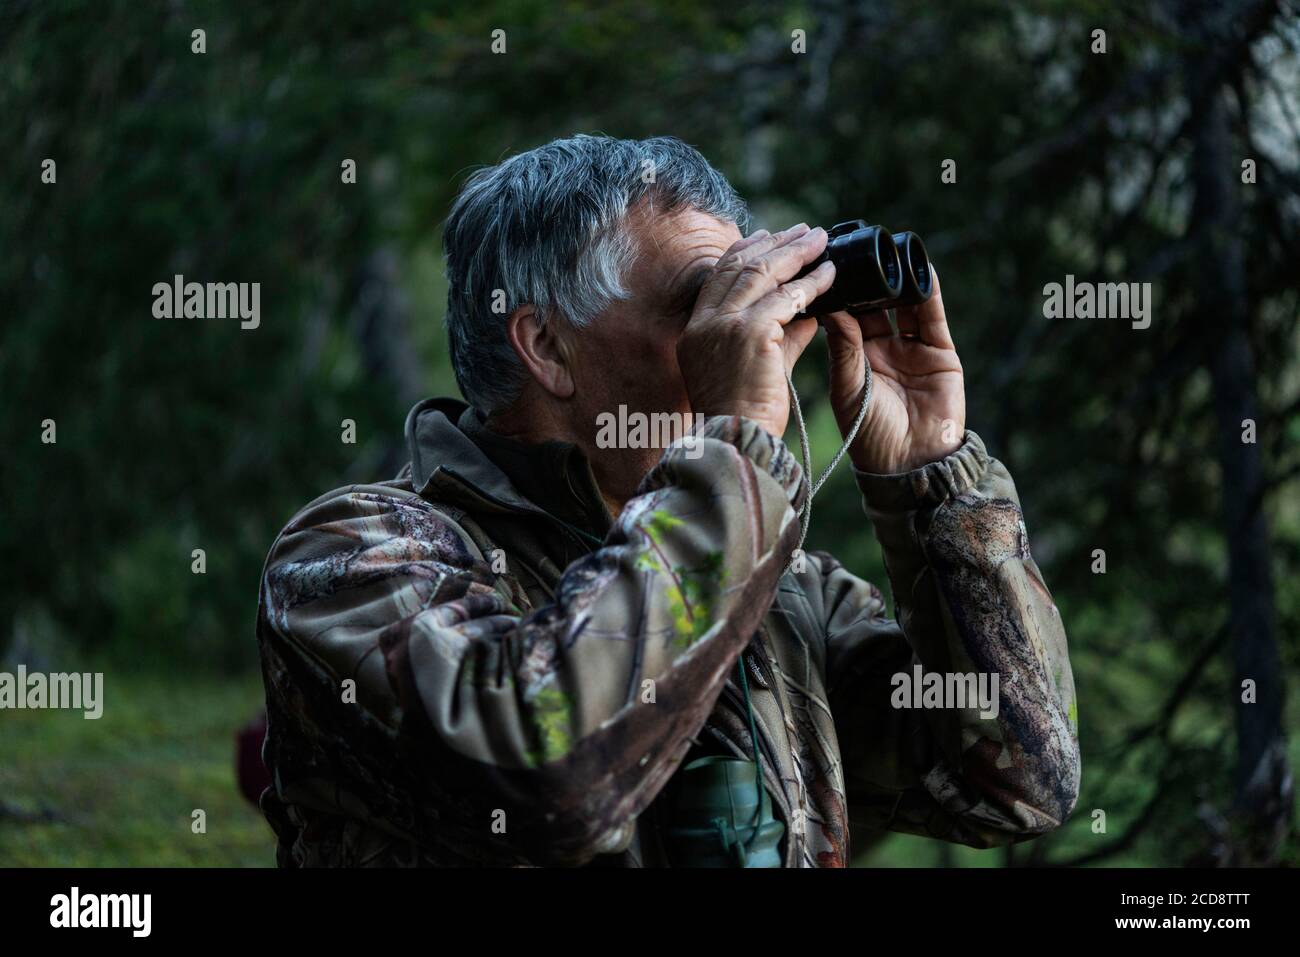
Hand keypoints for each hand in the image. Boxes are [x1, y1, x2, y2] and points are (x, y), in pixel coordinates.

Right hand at [677, 224, 833, 438]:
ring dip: (795, 253)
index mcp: (696, 330)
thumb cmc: (745, 414)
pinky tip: (830, 275)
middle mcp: (704, 322)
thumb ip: (779, 335)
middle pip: (739, 265)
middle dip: (775, 243)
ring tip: (820, 240)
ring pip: (762, 272)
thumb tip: (808, 309)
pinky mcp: (750, 333)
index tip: (770, 238)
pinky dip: (811, 283)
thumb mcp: (756, 366)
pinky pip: (786, 297)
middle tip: (804, 231)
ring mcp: (724, 325)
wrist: (736, 440)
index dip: (746, 251)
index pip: (719, 275)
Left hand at [821, 266, 964, 473]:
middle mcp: (881, 349)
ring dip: (898, 280)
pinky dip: (929, 293)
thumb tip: (830, 309)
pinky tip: (922, 270)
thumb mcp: (849, 388)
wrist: (911, 463)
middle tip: (857, 249)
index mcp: (852, 357)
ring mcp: (911, 348)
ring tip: (891, 251)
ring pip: (904, 305)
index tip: (826, 265)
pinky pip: (933, 317)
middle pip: (874, 303)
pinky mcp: (939, 353)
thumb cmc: (870, 434)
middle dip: (868, 278)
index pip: (844, 315)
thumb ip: (844, 348)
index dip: (838, 292)